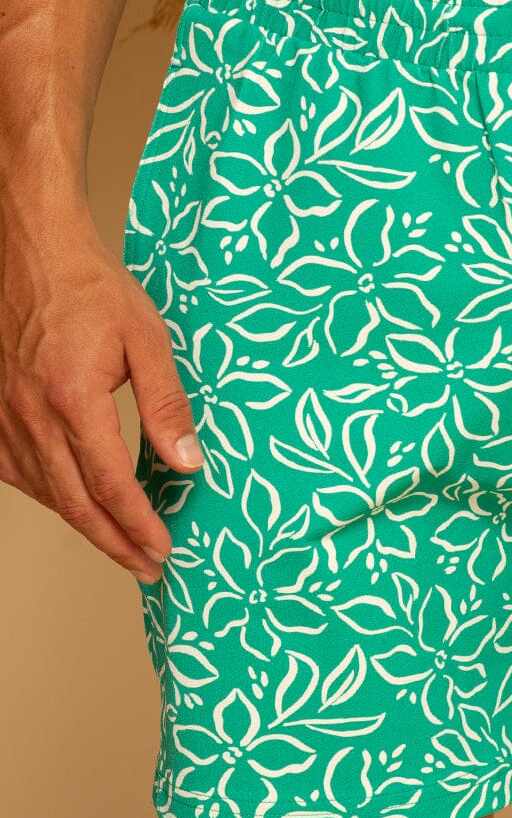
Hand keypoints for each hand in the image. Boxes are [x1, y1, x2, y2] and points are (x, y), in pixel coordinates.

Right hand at [0, 208, 201, 582]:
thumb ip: (167, 404)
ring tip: (120, 544)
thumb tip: (188, 462)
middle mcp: (32, 415)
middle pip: (76, 504)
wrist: (32, 249)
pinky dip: (48, 497)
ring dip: (84, 525)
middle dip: (115, 544)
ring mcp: (5, 416)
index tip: (163, 551)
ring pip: (45, 494)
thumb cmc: (90, 286)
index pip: (112, 487)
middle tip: (146, 568)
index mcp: (73, 400)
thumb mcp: (147, 338)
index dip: (139, 527)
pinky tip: (73, 503)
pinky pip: (16, 472)